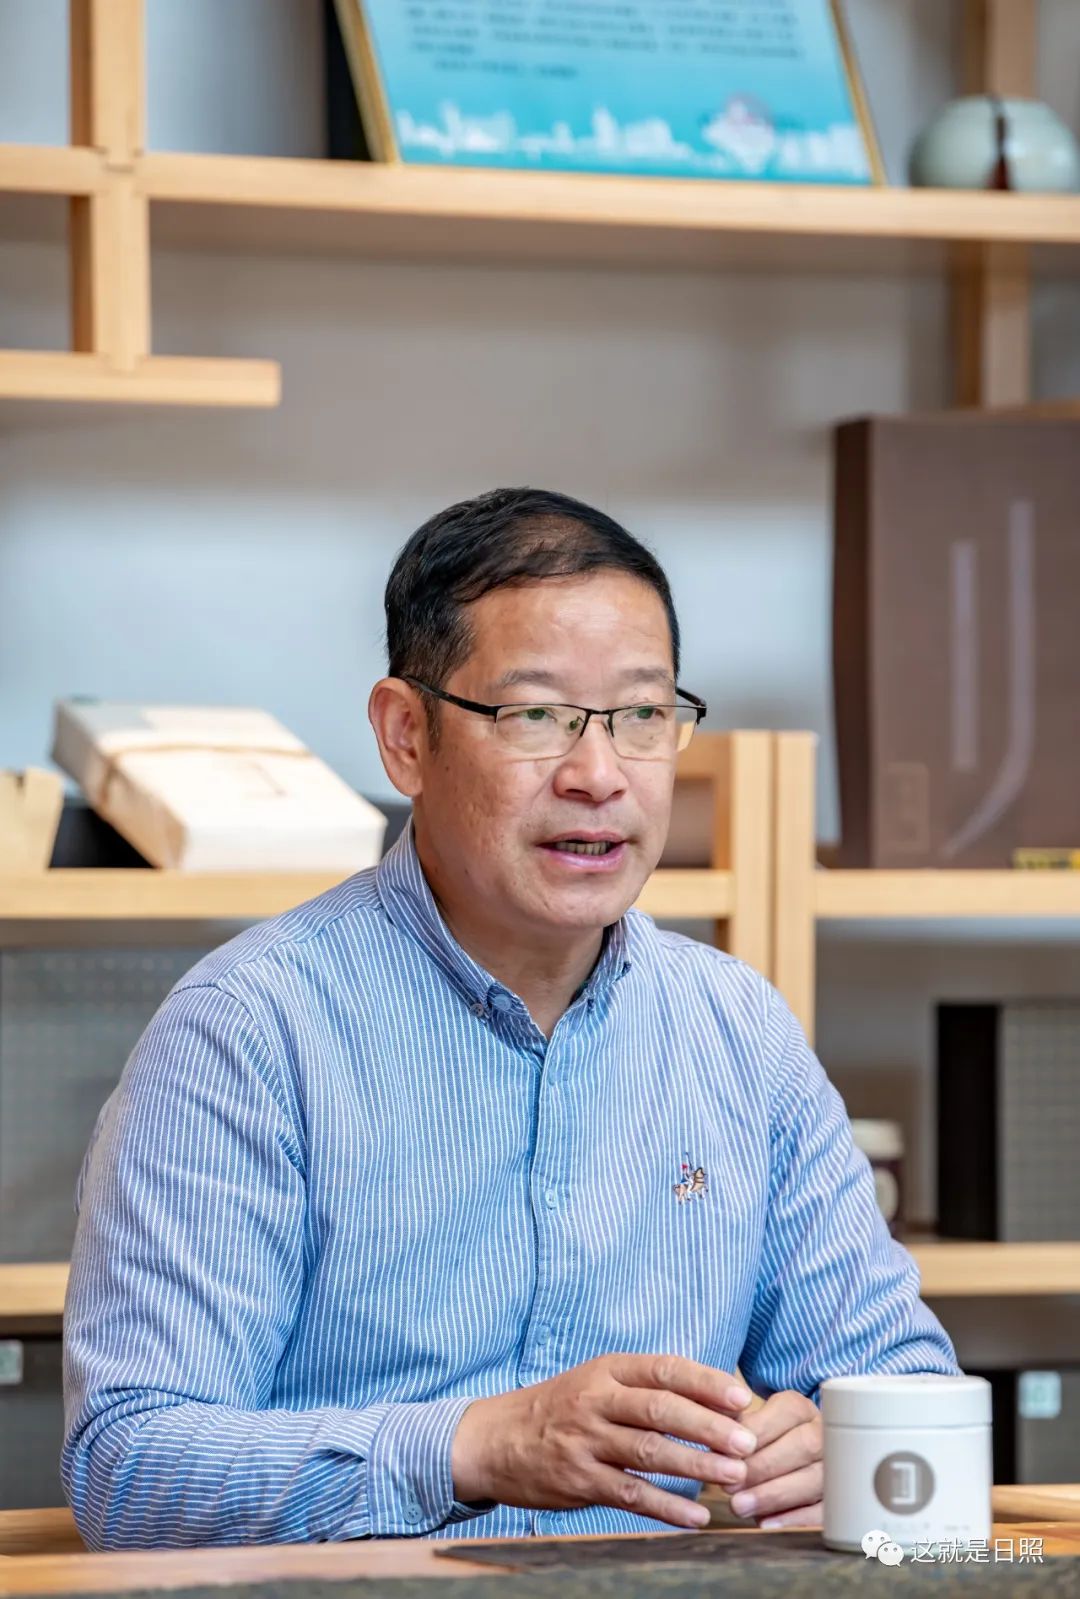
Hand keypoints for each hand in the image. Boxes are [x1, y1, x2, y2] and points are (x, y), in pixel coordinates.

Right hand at [451, 1354, 761, 1528]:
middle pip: (661, 1409)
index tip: (743, 1398)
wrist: (494, 1439)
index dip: (706, 1383)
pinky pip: (630, 1494)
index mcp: (607, 1370)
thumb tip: (713, 1397)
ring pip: (649, 1452)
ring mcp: (586, 1441)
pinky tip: (696, 1515)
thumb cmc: (560, 1409)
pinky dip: (667, 1506)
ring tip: (734, 1477)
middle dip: (709, 1426)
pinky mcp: (578, 1480)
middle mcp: (596, 1400)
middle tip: (748, 1443)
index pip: (665, 1369)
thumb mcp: (596, 1382)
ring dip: (696, 1466)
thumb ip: (645, 1388)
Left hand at [726, 1389, 822, 1528]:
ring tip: (739, 1506)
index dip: (757, 1432)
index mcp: (801, 1408)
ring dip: (774, 1495)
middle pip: (803, 1446)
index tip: (728, 1452)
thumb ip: (729, 1420)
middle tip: (729, 1486)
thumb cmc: (758, 1441)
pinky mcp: (837, 1500)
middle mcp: (824, 1434)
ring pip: (815, 1479)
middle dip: (762, 1467)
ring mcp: (836, 1468)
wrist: (786, 1459)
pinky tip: (765, 1523)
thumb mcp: (744, 1421)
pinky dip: (794, 1519)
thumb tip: (713, 1429)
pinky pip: (824, 1510)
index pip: (786, 1411)